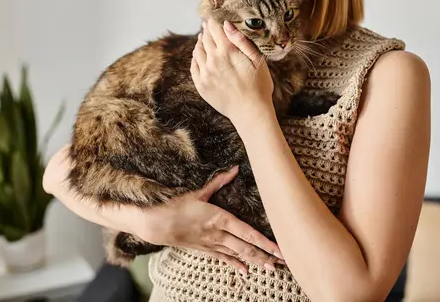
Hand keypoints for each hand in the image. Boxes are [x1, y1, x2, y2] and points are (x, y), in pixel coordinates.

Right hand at [137, 166, 284, 273]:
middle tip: (284, 263)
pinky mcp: (205, 249)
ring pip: (238, 255)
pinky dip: (236, 264)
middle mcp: (219, 234)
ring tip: (272, 268)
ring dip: (255, 261)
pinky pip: (224, 259)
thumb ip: (219, 182)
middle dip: (266, 256)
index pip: (248, 233)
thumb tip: (235, 168)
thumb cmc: (176, 206)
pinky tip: (246, 271)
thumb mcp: (199, 192)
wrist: (155, 225)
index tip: (279, 249)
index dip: (265, 242)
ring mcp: (212, 244)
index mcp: (220, 219)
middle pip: (247, 248)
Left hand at [190, 19, 273, 123]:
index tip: (212, 18)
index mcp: (227, 51)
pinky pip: (193, 66)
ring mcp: (205, 73)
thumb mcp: (257, 60)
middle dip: (206, 31)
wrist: (250, 112)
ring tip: (202, 39)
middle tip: (207, 25)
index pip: (215, 29)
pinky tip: (199, 56)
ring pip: (197, 51)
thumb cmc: (259, 86)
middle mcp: (212, 60)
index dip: (213, 22)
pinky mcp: (201, 85)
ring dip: (199, 43)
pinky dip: (195, 58)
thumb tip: (226, 24)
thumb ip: (241, 40)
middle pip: (205, 39)